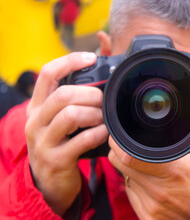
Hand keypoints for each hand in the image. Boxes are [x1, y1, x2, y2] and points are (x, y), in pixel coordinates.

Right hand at [25, 52, 108, 214]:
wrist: (50, 181)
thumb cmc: (62, 142)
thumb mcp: (60, 117)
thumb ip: (77, 92)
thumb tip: (101, 56)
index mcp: (37, 105)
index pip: (48, 73)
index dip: (70, 61)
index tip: (92, 58)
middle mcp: (36, 120)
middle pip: (63, 95)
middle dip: (90, 94)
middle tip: (104, 101)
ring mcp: (43, 141)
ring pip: (71, 116)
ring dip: (95, 114)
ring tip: (103, 118)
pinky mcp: (56, 159)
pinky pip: (81, 140)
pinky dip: (98, 133)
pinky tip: (104, 133)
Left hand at [108, 128, 189, 219]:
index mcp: (174, 171)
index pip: (130, 155)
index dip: (119, 142)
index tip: (120, 134)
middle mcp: (159, 191)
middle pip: (120, 164)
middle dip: (121, 151)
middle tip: (133, 146)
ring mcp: (152, 208)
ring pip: (125, 179)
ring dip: (133, 170)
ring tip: (154, 169)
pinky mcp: (148, 219)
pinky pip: (132, 196)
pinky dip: (137, 188)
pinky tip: (155, 186)